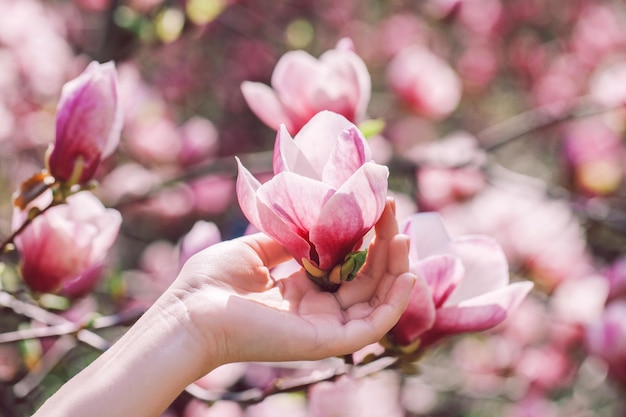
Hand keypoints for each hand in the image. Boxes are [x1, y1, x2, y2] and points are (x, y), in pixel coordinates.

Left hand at [171, 198, 415, 367]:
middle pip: (365, 280)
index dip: (363, 237)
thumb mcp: (253, 249)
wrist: (189, 313)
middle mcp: (316, 309)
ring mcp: (323, 327)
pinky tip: (407, 274)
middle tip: (390, 210)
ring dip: (395, 269)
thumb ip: (288, 238)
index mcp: (299, 290)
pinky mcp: (325, 341)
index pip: (345, 266)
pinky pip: (372, 326)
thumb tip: (313, 218)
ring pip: (375, 302)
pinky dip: (395, 303)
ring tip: (403, 236)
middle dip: (383, 245)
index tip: (373, 204)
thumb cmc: (210, 283)